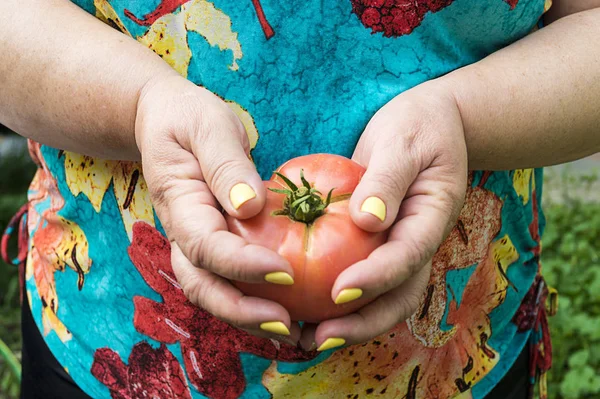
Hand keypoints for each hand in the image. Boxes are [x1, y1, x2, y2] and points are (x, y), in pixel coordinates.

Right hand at [135, 75, 299, 344]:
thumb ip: (227, 164)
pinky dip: (255, 303)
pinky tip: (290, 312)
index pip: (207, 246)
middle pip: (204, 287)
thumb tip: (250, 206)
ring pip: (215, 294)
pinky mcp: (213, 248)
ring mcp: (196, 245)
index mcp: (181, 205)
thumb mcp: (208, 126)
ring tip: (295, 333)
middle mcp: (183, 235)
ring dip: (250, 319)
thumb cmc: (189, 119)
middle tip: (289, 326)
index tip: (285, 272)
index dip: (242, 265)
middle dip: (244, 313)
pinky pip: (230, 283)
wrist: (165, 122)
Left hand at [300, 84, 467, 350]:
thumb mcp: (404, 143)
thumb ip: (388, 180)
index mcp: (430, 219)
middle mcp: (416, 243)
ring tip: (307, 338)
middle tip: (320, 338)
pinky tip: (303, 308)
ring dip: (348, 323)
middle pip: (398, 296)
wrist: (428, 125)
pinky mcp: (378, 246)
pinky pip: (362, 279)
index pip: (406, 257)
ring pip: (380, 298)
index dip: (375, 279)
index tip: (339, 292)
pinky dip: (337, 301)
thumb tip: (368, 221)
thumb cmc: (418, 127)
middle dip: (362, 323)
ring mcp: (398, 248)